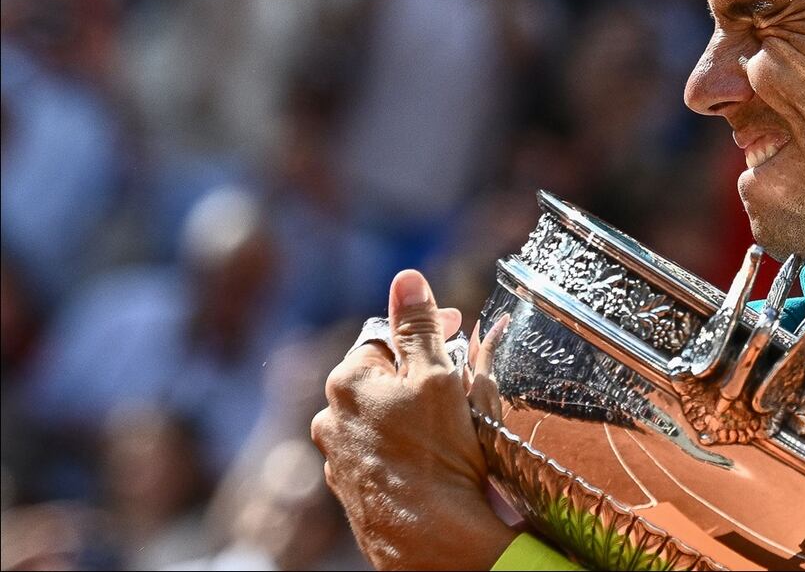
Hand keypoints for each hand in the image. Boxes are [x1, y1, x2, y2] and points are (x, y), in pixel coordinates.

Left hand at [311, 270, 515, 569]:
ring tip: (448, 425)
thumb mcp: (437, 376)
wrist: (432, 542)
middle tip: (458, 380)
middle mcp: (330, 418)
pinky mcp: (353, 494)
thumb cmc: (436, 455)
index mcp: (347, 380)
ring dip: (408, 412)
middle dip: (417, 372)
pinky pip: (379, 455)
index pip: (384, 335)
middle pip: (380, 377)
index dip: (425, 329)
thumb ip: (419, 325)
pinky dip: (402, 449)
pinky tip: (431, 460)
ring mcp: (338, 460)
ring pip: (379, 418)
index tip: (458, 329)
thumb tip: (406, 279)